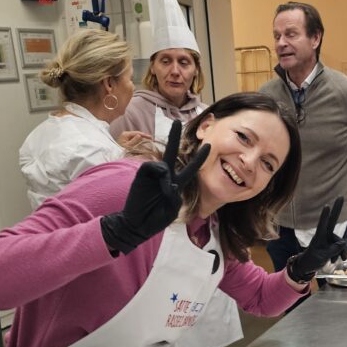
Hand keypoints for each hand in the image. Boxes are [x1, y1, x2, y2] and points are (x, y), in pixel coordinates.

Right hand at [100, 120, 209, 254]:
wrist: (138, 225)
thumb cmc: (157, 218)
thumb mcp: (173, 209)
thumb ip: (175, 195)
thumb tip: (170, 181)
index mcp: (176, 184)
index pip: (190, 168)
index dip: (199, 158)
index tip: (209, 146)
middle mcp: (165, 176)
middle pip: (172, 153)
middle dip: (175, 137)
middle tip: (177, 121)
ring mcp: (152, 175)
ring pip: (163, 163)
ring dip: (167, 176)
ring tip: (167, 191)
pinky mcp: (141, 176)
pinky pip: (151, 167)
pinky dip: (159, 174)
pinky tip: (160, 185)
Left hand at [286, 197, 346, 281]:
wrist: (308, 266)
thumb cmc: (312, 260)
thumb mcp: (322, 257)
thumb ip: (333, 250)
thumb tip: (343, 243)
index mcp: (319, 237)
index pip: (323, 225)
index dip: (325, 216)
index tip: (326, 206)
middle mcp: (325, 235)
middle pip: (333, 221)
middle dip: (337, 209)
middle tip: (341, 196)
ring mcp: (329, 239)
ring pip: (340, 242)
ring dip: (340, 252)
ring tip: (333, 261)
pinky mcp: (332, 244)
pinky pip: (340, 247)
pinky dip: (340, 253)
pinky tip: (339, 259)